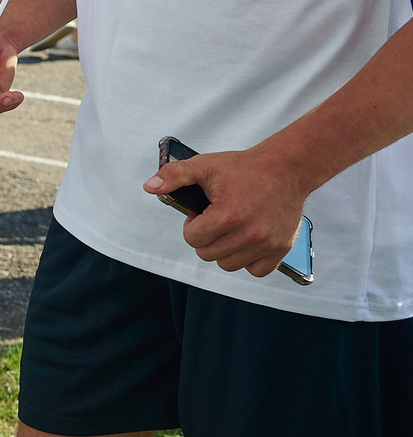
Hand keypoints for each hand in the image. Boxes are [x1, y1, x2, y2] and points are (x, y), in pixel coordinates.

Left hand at [148, 146, 311, 277]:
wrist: (286, 170)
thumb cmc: (244, 169)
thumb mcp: (205, 166)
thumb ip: (175, 175)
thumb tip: (150, 186)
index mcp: (229, 215)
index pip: (192, 239)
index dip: (193, 226)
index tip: (202, 214)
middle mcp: (250, 234)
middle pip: (207, 254)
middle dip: (207, 238)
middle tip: (217, 220)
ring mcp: (268, 244)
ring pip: (228, 265)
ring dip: (225, 250)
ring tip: (231, 229)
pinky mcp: (281, 250)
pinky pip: (256, 270)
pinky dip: (249, 260)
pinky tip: (248, 241)